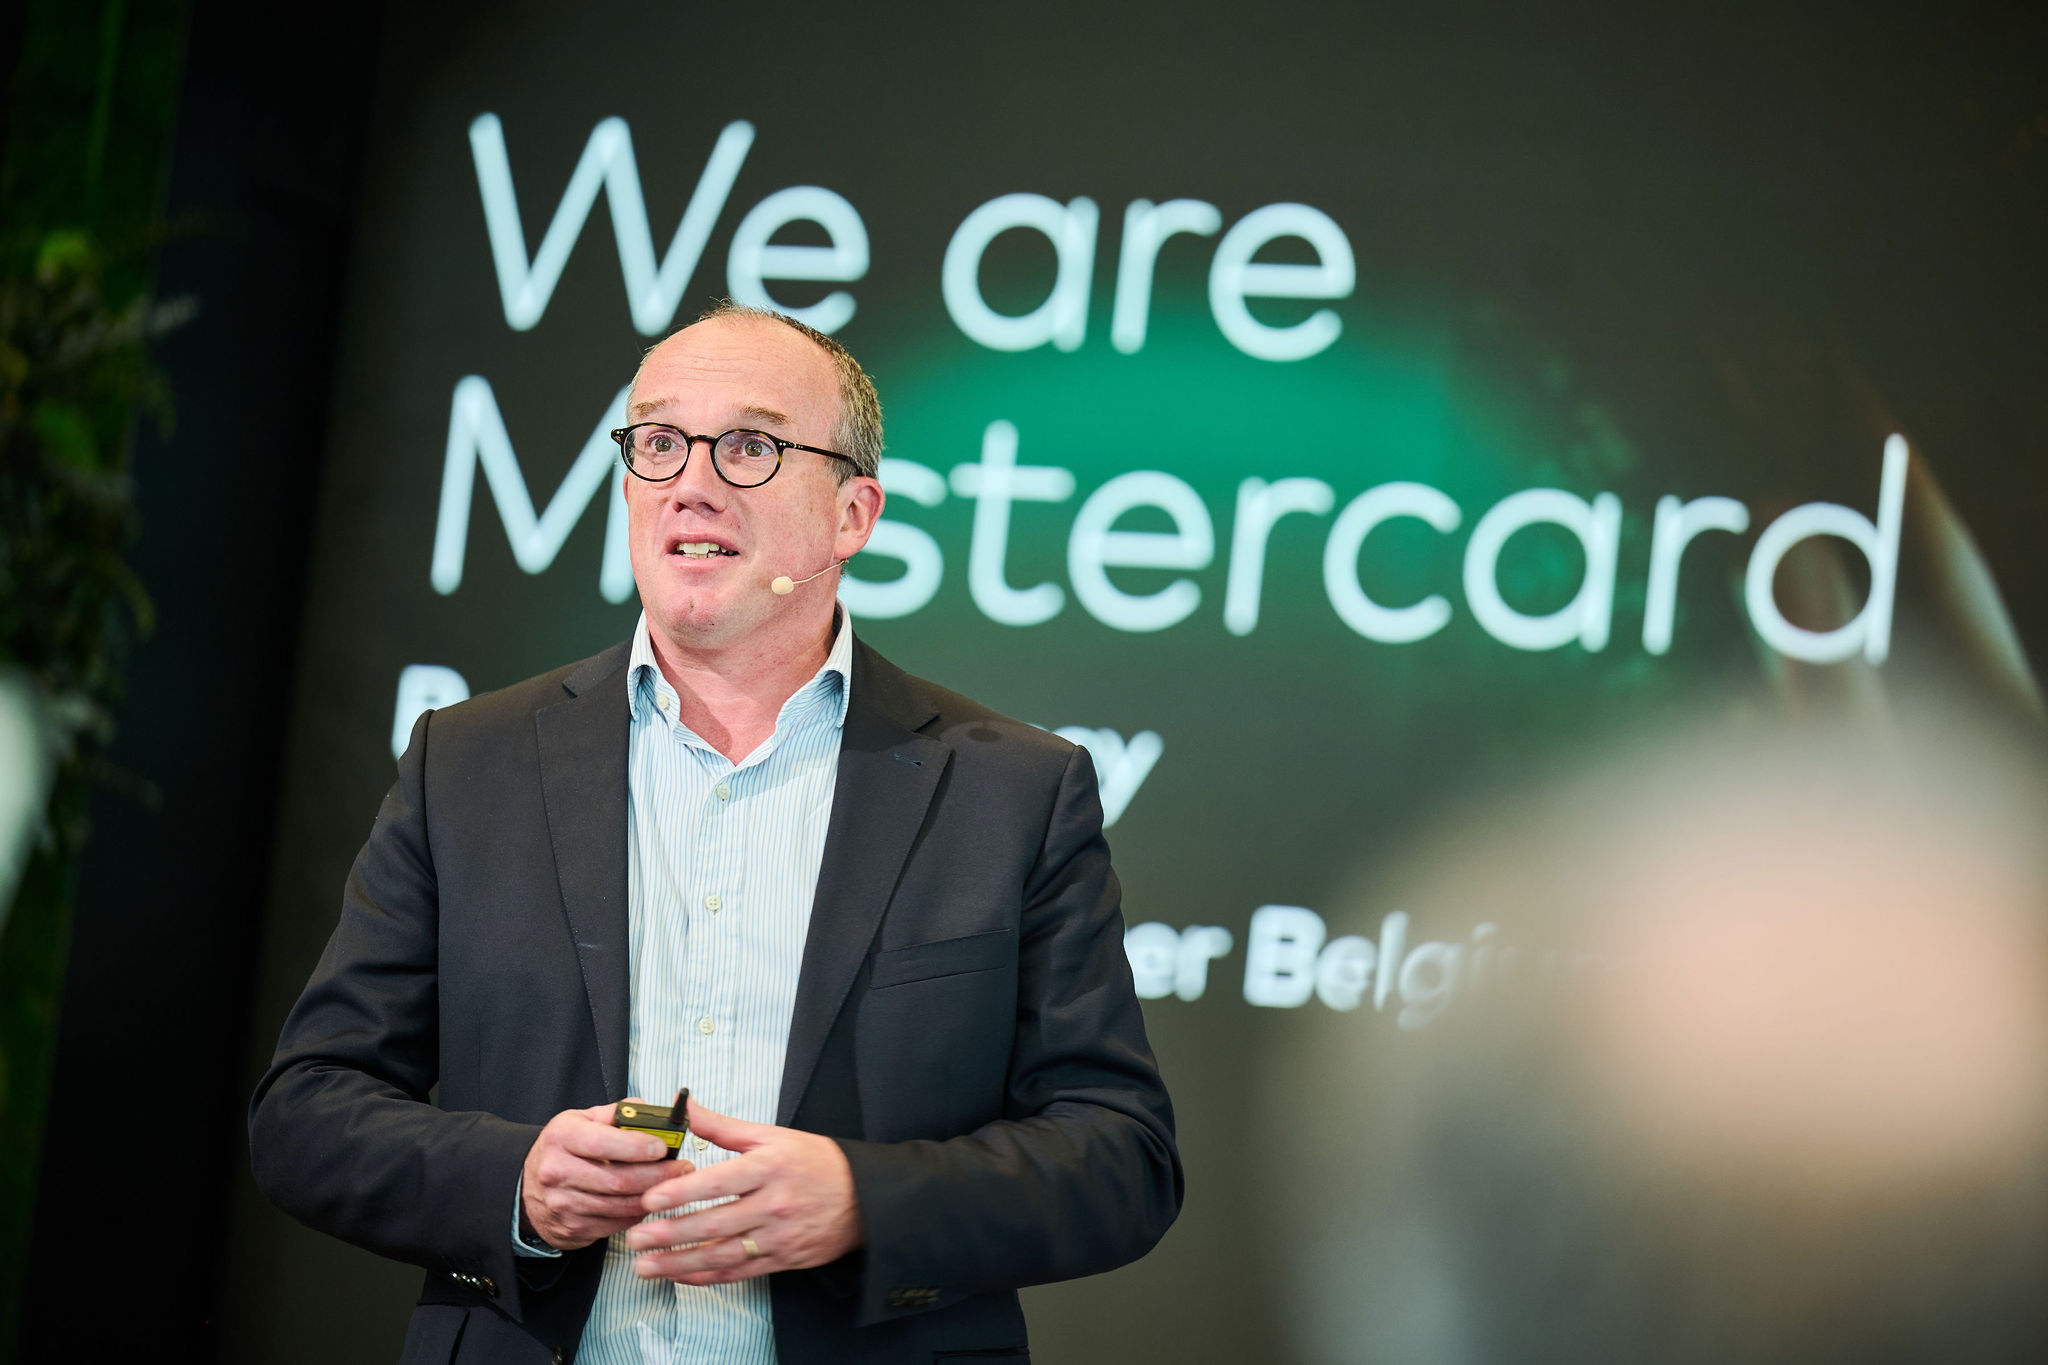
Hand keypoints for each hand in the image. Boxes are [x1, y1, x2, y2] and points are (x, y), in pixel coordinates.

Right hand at [522, 1100, 691, 1249]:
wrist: (527, 1186)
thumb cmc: (564, 1148)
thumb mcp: (582, 1120)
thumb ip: (618, 1114)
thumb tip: (654, 1113)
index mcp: (562, 1137)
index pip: (603, 1143)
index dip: (637, 1146)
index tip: (664, 1146)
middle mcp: (558, 1172)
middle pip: (618, 1180)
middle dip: (658, 1175)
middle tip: (683, 1168)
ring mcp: (564, 1204)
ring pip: (620, 1205)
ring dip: (654, 1197)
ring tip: (676, 1185)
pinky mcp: (572, 1228)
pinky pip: (616, 1223)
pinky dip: (639, 1213)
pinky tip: (652, 1201)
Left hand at [624, 1097, 863, 1283]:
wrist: (865, 1196)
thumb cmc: (815, 1161)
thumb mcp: (772, 1135)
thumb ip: (723, 1127)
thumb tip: (684, 1107)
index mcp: (769, 1166)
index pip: (718, 1182)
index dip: (681, 1193)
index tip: (650, 1201)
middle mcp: (774, 1203)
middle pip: (715, 1223)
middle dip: (670, 1234)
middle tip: (635, 1238)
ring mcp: (779, 1236)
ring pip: (722, 1254)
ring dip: (679, 1263)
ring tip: (645, 1265)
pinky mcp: (783, 1259)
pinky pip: (739, 1272)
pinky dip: (706, 1276)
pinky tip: (679, 1275)